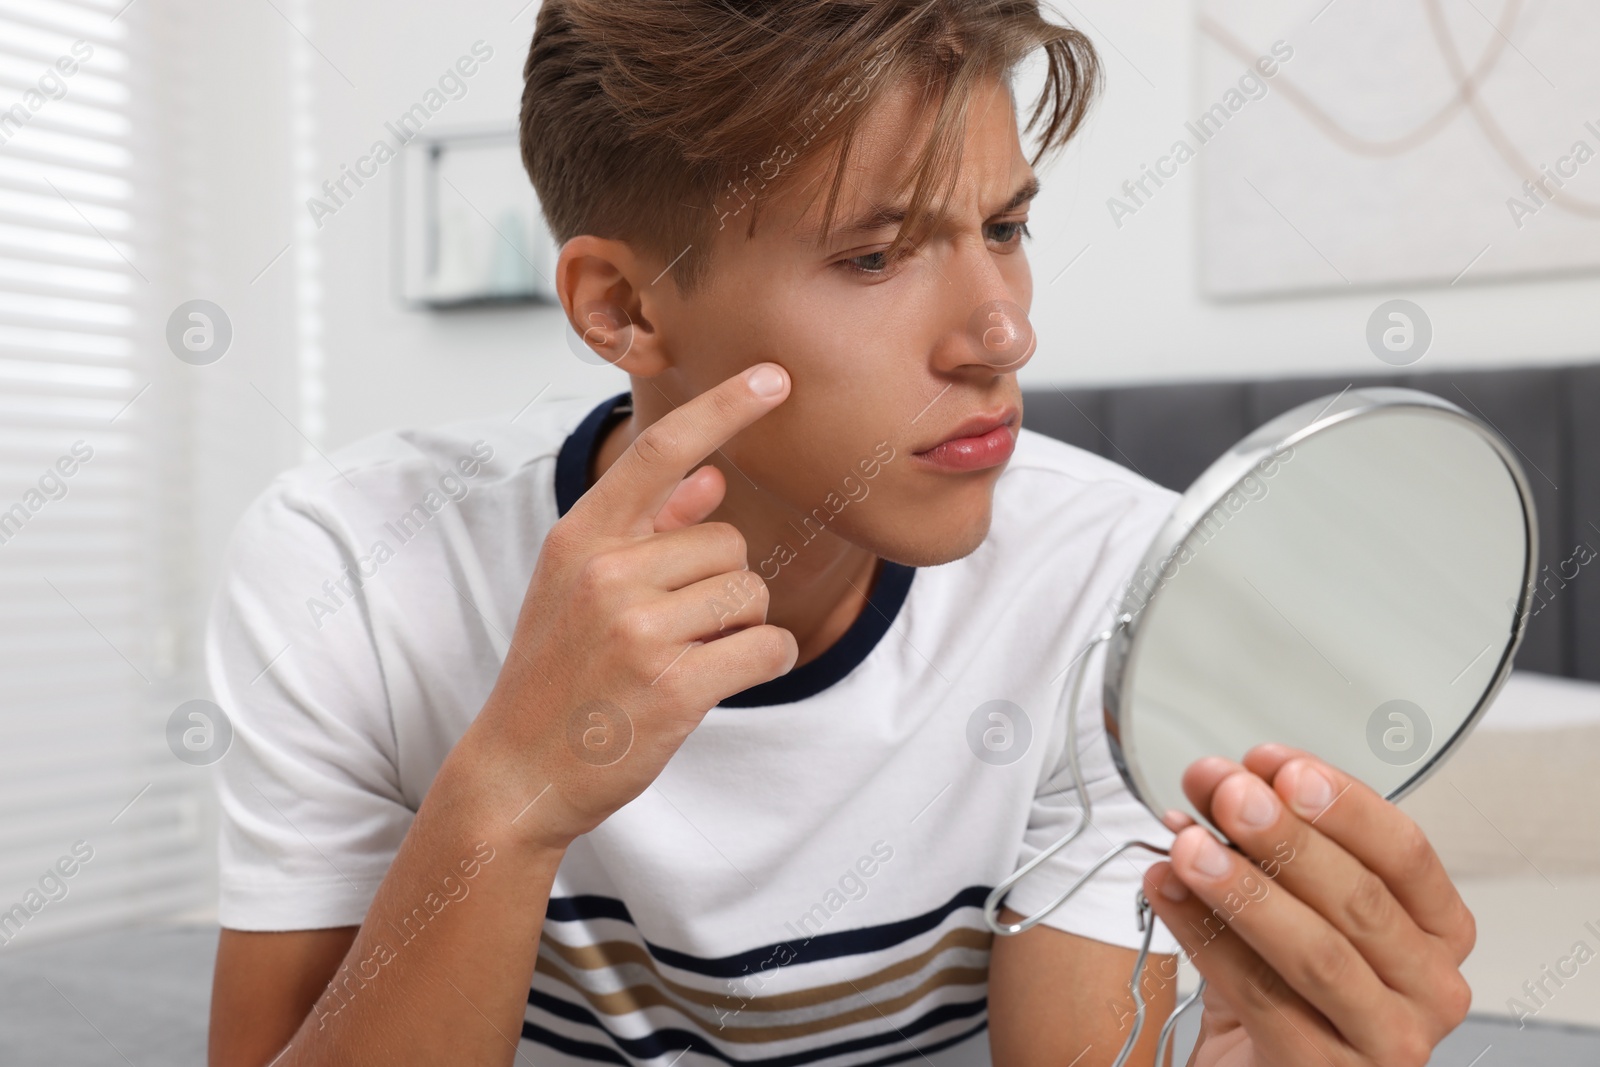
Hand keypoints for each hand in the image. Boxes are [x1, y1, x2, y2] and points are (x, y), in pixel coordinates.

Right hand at [460, 364, 798, 851]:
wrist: (519, 772)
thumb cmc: (557, 674)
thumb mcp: (579, 588)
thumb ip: (647, 529)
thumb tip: (713, 479)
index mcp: (580, 538)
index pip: (660, 450)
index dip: (724, 407)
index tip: (775, 375)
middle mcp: (606, 574)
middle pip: (729, 542)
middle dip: (723, 584)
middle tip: (676, 630)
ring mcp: (638, 630)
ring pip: (752, 594)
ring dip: (741, 626)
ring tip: (686, 659)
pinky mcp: (674, 686)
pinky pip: (768, 646)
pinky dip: (762, 661)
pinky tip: (719, 681)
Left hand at [1143, 744, 1474, 1066]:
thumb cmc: (1288, 985)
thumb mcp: (1289, 900)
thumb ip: (1265, 842)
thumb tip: (1221, 781)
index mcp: (1437, 928)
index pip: (1406, 851)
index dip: (1341, 801)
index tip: (1277, 764)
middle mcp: (1429, 987)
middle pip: (1360, 899)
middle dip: (1286, 836)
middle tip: (1227, 793)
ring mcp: (1387, 1040)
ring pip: (1317, 953)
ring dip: (1244, 888)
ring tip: (1188, 845)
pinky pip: (1263, 997)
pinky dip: (1206, 937)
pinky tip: (1167, 893)